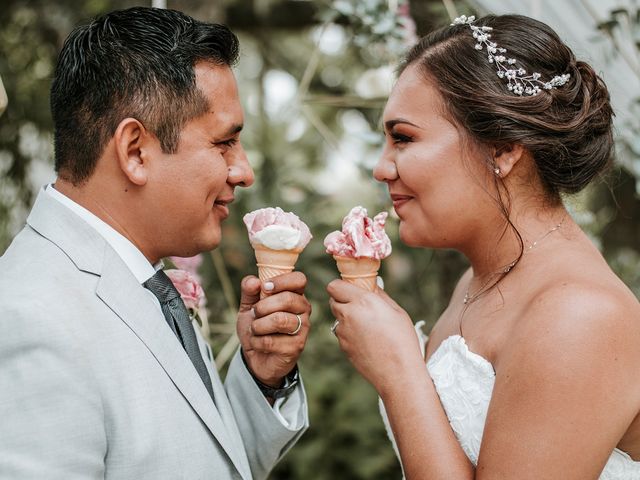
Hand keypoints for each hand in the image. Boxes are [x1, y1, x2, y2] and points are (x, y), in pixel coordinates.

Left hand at [237, 272, 310, 386]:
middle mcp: (303, 310)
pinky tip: (257, 343)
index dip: (282, 281)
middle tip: (254, 313)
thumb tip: (253, 281)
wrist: (256, 357)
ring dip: (259, 325)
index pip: (299, 279)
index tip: (265, 287)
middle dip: (263, 306)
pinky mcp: (296, 347)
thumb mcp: (248, 306)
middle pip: (288, 299)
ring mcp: (302, 329)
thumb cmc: (257, 327)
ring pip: (280, 320)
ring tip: (254, 329)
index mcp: (295, 295)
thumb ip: (249, 291)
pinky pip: (272, 341)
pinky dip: (257, 341)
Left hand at [327, 279, 423, 394]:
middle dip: (343, 300)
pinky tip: (367, 340)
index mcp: (362, 301)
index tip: (351, 289)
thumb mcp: (397, 311)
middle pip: (333, 300)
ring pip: (337, 318)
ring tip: (367, 326)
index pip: (334, 286)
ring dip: (346, 318)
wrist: (398, 373)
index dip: (341, 286)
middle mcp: (348, 315)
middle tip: (360, 306)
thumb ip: (380, 296)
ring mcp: (343, 332)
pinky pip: (342, 333)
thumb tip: (372, 286)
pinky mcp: (343, 346)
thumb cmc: (402, 341)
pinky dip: (349, 333)